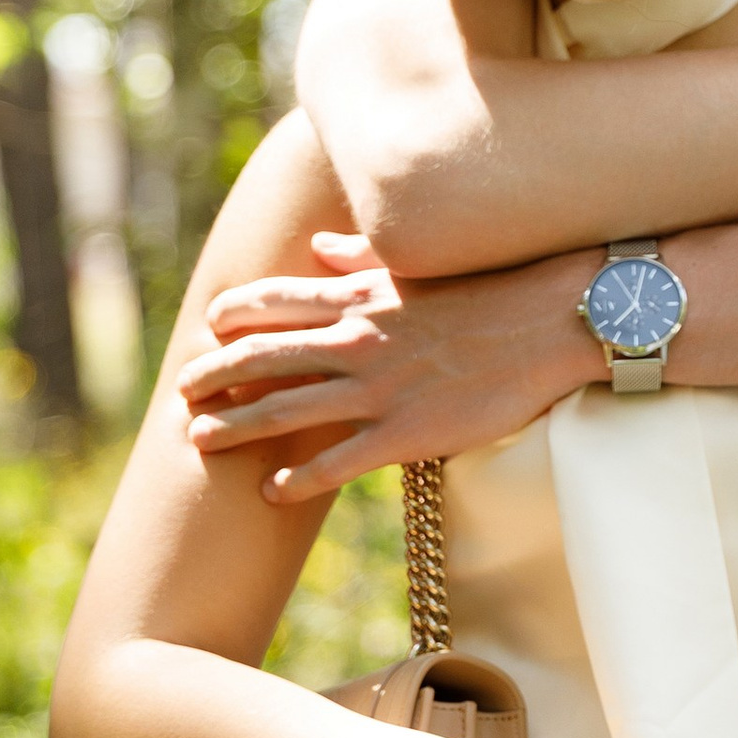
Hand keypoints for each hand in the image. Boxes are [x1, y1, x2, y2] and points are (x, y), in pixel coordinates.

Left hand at [180, 232, 597, 500]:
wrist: (555, 322)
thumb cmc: (495, 289)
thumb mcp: (421, 265)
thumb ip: (362, 256)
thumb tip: (320, 244)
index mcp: (360, 296)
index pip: (272, 303)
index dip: (229, 318)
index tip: (206, 331)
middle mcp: (357, 340)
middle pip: (260, 358)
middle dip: (211, 376)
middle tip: (181, 393)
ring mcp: (378, 389)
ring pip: (283, 411)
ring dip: (233, 427)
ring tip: (200, 441)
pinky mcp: (405, 433)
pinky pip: (335, 462)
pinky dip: (296, 481)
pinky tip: (270, 493)